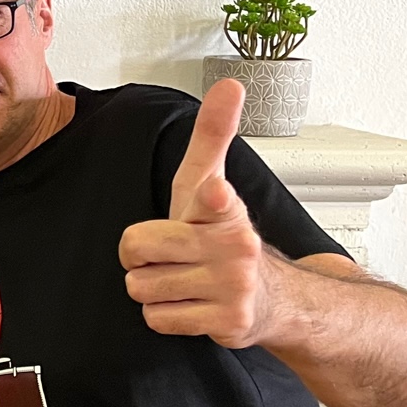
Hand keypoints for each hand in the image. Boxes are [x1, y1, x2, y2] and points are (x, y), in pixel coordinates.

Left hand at [119, 79, 279, 346]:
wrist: (271, 299)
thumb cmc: (223, 237)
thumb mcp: (209, 184)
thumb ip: (212, 136)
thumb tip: (230, 83)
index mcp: (225, 208)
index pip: (215, 200)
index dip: (213, 199)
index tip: (216, 193)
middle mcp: (235, 246)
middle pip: (135, 251)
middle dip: (141, 257)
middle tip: (171, 255)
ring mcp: (234, 287)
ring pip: (141, 288)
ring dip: (153, 289)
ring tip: (184, 281)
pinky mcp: (228, 323)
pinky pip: (157, 319)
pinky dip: (166, 316)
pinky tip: (193, 306)